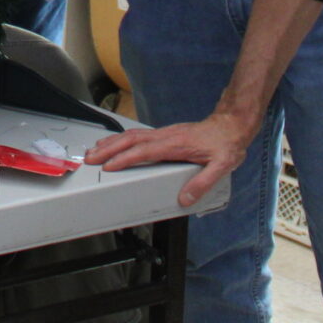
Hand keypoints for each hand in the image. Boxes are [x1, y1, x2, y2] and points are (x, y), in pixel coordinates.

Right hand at [82, 110, 256, 209]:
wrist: (232, 124)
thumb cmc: (227, 144)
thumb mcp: (221, 166)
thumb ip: (203, 183)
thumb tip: (185, 199)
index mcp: (176, 145)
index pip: (144, 152)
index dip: (125, 159)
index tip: (109, 166)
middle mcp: (166, 136)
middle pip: (131, 140)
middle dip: (108, 149)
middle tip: (90, 158)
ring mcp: (165, 134)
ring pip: (132, 136)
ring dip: (112, 143)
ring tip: (95, 150)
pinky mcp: (166, 134)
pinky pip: (138, 135)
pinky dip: (122, 139)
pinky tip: (117, 144)